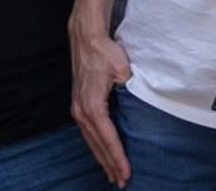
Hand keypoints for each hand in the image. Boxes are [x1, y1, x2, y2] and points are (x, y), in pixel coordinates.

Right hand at [69, 23, 132, 186]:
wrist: (87, 38)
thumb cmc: (105, 53)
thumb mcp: (122, 70)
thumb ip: (129, 87)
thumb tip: (136, 97)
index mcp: (92, 107)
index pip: (108, 139)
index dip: (117, 157)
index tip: (125, 172)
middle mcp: (81, 112)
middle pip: (97, 145)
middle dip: (109, 164)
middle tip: (120, 181)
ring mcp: (78, 109)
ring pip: (91, 140)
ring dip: (102, 157)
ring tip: (112, 173)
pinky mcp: (79, 104)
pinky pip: (89, 131)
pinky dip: (96, 144)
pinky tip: (103, 151)